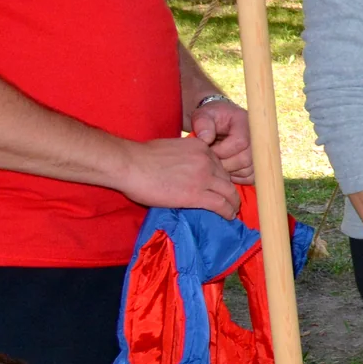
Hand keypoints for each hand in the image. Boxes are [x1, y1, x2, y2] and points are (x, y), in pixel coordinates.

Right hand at [118, 136, 240, 217]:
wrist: (129, 164)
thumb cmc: (142, 157)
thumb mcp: (173, 150)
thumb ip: (186, 158)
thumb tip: (187, 171)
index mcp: (200, 147)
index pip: (219, 164)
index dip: (221, 177)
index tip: (220, 186)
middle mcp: (207, 159)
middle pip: (226, 178)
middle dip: (229, 191)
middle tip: (229, 200)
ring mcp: (204, 177)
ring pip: (229, 192)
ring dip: (233, 203)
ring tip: (232, 211)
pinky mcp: (197, 194)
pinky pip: (221, 204)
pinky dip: (228, 212)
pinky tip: (228, 216)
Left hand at [188, 97, 252, 179]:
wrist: (219, 121)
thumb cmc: (210, 118)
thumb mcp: (202, 116)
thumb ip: (202, 124)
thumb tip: (206, 139)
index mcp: (245, 123)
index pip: (241, 142)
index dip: (222, 150)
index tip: (209, 149)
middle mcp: (257, 138)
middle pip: (245, 159)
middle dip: (224, 163)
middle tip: (210, 159)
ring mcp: (259, 152)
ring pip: (247, 170)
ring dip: (228, 170)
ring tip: (217, 161)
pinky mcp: (257, 164)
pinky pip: (249, 177)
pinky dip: (235, 176)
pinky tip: (225, 167)